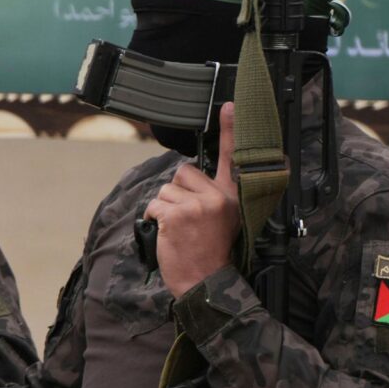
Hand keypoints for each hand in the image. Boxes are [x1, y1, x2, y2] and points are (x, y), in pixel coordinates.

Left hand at [144, 102, 239, 298]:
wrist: (206, 282)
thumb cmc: (211, 251)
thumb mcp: (225, 219)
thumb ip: (214, 194)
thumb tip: (190, 175)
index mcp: (233, 195)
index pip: (232, 156)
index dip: (230, 129)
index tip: (229, 105)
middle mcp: (220, 196)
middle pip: (183, 171)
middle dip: (178, 192)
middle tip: (189, 219)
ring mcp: (199, 204)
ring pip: (166, 188)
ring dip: (165, 207)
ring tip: (181, 228)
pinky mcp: (178, 214)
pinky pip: (155, 204)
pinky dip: (155, 217)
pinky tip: (169, 233)